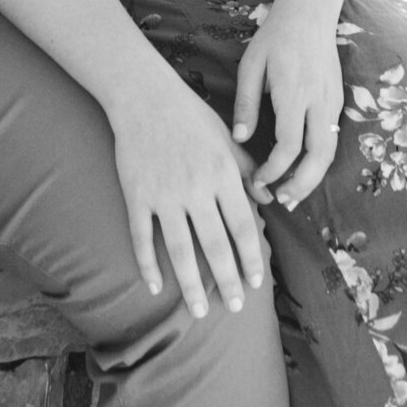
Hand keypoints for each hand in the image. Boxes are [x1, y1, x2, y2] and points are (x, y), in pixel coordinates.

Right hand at [108, 69, 266, 320]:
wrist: (144, 95)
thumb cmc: (190, 115)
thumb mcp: (226, 138)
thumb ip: (248, 171)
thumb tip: (269, 200)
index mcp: (222, 174)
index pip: (243, 226)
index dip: (251, 258)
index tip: (257, 283)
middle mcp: (196, 188)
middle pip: (214, 245)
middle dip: (227, 281)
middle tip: (234, 307)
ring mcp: (164, 194)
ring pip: (179, 250)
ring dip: (191, 285)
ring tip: (199, 310)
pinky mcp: (137, 195)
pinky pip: (142, 237)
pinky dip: (147, 264)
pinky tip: (154, 287)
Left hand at [232, 0, 344, 210]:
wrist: (310, 12)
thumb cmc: (275, 37)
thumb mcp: (251, 65)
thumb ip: (246, 102)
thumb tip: (239, 139)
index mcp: (294, 93)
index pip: (289, 145)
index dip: (274, 170)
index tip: (258, 180)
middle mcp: (319, 101)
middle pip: (319, 157)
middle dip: (302, 185)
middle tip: (282, 200)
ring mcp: (332, 102)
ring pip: (330, 151)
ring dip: (314, 177)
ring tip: (293, 193)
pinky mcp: (338, 101)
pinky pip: (332, 138)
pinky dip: (320, 160)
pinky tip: (303, 169)